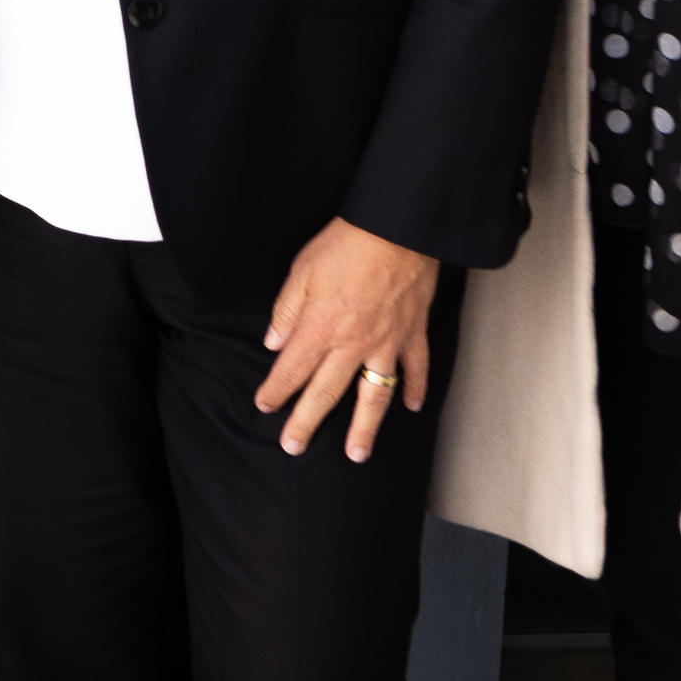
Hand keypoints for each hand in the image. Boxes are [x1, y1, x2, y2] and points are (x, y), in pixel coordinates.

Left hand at [256, 218, 440, 461]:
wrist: (399, 227)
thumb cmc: (347, 242)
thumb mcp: (302, 270)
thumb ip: (287, 310)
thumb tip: (273, 342)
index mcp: (320, 327)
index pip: (291, 370)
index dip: (275, 391)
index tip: (264, 406)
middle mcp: (352, 343)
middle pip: (326, 392)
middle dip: (307, 422)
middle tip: (294, 447)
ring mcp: (387, 342)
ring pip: (374, 395)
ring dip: (365, 427)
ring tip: (357, 454)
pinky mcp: (413, 332)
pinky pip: (416, 368)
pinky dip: (416, 388)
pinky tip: (412, 407)